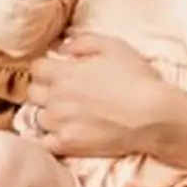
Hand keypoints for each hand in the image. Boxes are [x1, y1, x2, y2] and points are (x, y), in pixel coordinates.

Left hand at [27, 30, 176, 160]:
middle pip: (33, 92)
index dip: (46, 67)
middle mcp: (57, 99)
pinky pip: (45, 143)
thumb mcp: (114, 47)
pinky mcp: (69, 145)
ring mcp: (60, 124)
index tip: (57, 70)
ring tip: (65, 113)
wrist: (152, 116)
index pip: (36, 68)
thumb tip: (64, 48)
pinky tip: (63, 133)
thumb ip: (83, 42)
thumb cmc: (137, 79)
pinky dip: (50, 138)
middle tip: (61, 91)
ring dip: (48, 113)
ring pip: (38, 117)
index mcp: (64, 73)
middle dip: (44, 89)